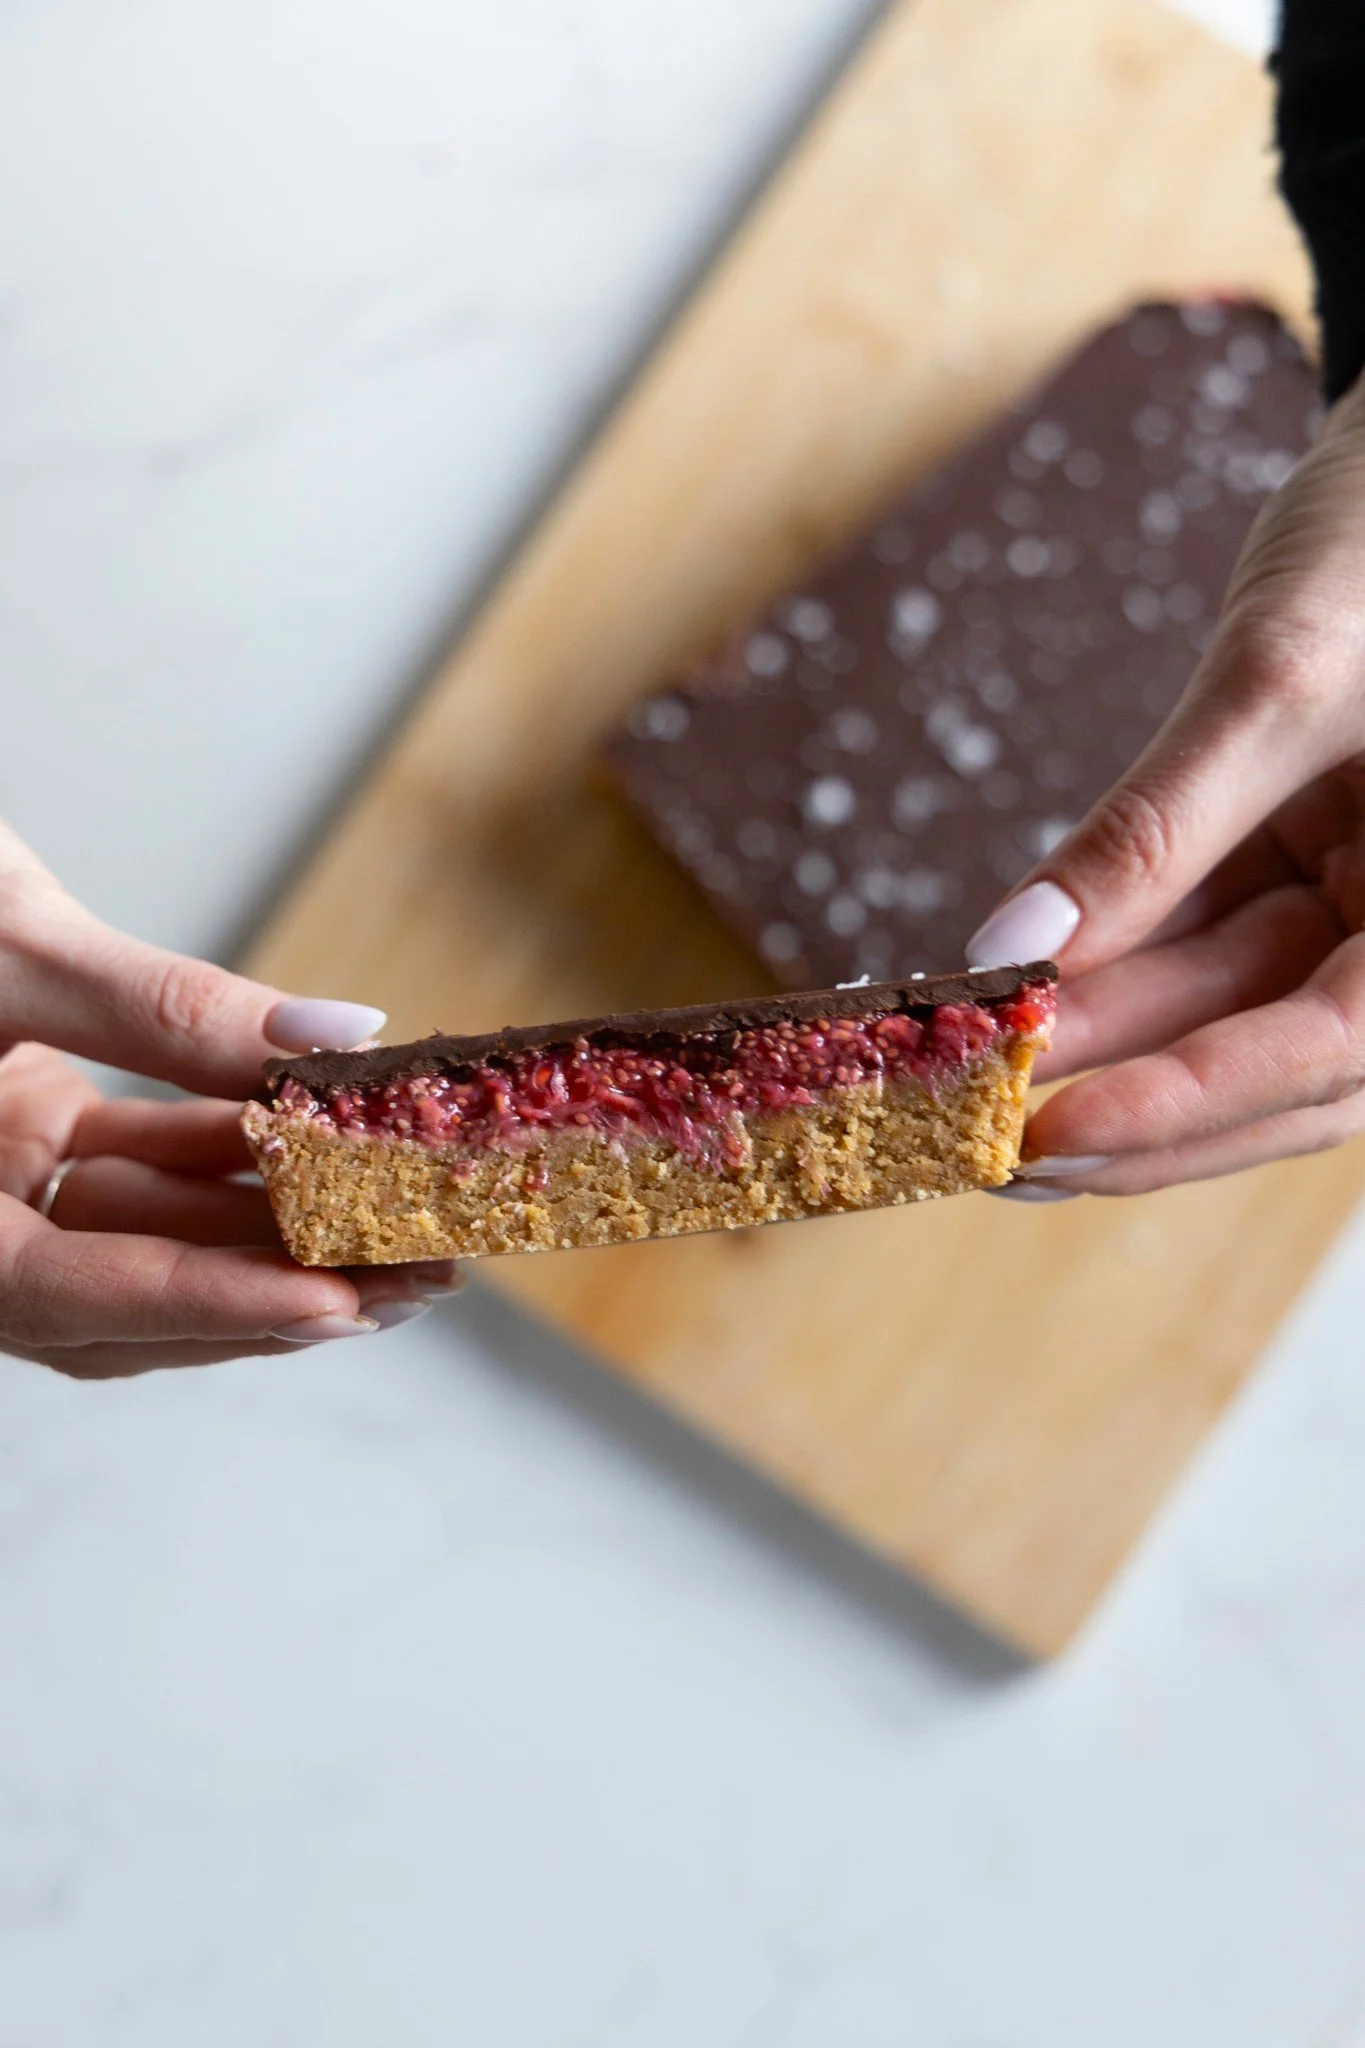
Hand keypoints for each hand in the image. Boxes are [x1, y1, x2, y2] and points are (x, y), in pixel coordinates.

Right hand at [0, 823, 458, 1374]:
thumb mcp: (8, 941)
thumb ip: (167, 1005)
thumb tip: (336, 1034)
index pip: (69, 1298)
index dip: (205, 1308)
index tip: (335, 1306)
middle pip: (128, 1291)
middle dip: (273, 1289)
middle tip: (415, 1277)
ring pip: (146, 1229)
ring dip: (272, 1225)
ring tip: (401, 1217)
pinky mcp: (25, 1124)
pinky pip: (141, 1159)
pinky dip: (231, 1151)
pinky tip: (327, 1139)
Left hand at [967, 363, 1364, 1197]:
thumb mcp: (1280, 677)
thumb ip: (1155, 827)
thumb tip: (1014, 957)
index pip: (1330, 1052)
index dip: (1189, 1105)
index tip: (1053, 1136)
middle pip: (1275, 1068)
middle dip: (1133, 1111)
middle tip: (988, 1151)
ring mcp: (1362, 906)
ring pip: (1226, 1015)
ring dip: (1105, 1048)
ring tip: (976, 1079)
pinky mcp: (1301, 869)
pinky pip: (1203, 944)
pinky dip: (1114, 970)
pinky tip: (1019, 997)